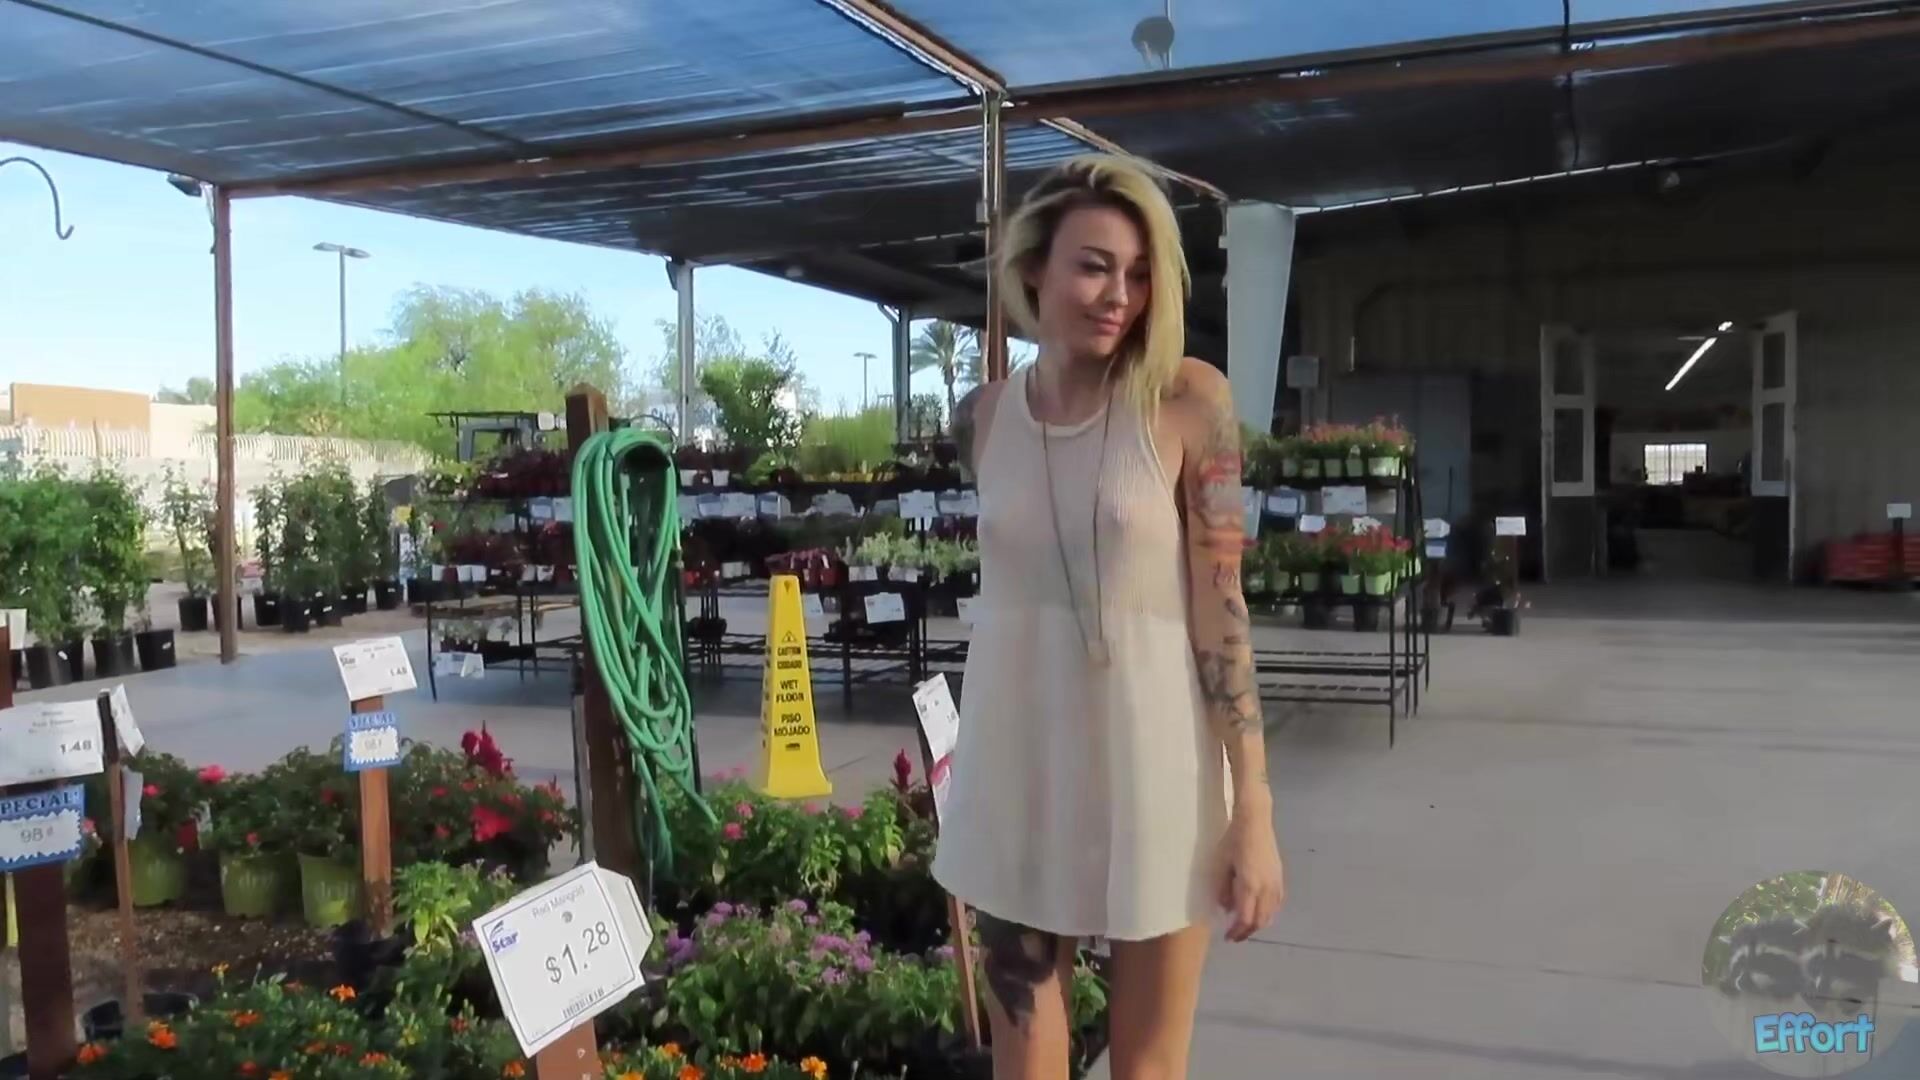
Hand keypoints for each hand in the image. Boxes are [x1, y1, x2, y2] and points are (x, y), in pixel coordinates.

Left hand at [1216, 803, 1284, 942]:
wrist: (1255, 821)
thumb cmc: (1233, 840)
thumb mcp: (1221, 864)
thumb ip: (1223, 888)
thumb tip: (1226, 908)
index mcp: (1249, 886)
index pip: (1245, 919)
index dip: (1237, 931)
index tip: (1228, 937)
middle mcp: (1266, 888)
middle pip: (1260, 920)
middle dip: (1247, 932)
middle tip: (1235, 936)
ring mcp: (1276, 883)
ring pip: (1271, 914)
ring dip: (1258, 924)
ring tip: (1246, 926)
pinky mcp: (1280, 877)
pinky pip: (1277, 903)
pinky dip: (1268, 913)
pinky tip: (1260, 912)